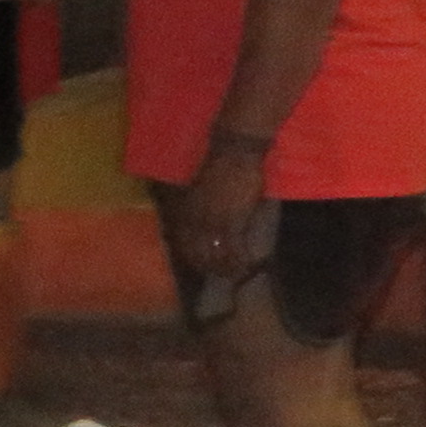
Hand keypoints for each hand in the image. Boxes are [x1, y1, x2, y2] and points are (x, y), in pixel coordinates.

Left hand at [172, 140, 268, 280]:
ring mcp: (213, 221)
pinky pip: (232, 247)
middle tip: (214, 274)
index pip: (181, 239)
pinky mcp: (233, 221)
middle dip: (203, 265)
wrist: (234, 152)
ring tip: (230, 274)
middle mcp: (194, 218)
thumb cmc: (218, 165)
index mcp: (184, 209)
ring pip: (212, 252)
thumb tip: (191, 216)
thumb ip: (194, 204)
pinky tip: (244, 265)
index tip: (196, 263)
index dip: (188, 254)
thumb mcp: (198, 187)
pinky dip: (237, 259)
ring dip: (221, 266)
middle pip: (194, 250)